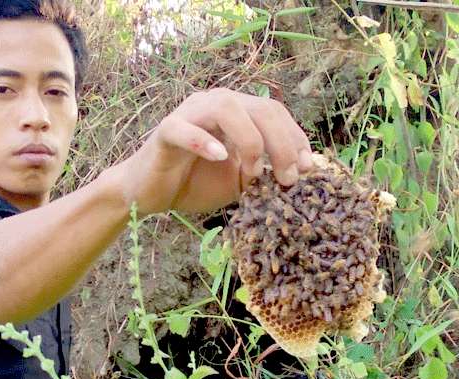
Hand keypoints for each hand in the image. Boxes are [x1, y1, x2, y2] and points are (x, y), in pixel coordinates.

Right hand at [117, 88, 313, 215]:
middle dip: (281, 144)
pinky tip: (219, 157)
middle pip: (260, 108)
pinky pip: (183, 128)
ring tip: (253, 173)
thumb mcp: (240, 181)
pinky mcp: (165, 131)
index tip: (308, 169)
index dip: (295, 138)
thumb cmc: (194, 183)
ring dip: (249, 141)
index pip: (275, 112)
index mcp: (237, 112)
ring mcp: (189, 114)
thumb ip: (265, 172)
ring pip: (226, 108)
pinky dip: (203, 141)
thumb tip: (302, 171)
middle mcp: (215, 104)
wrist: (150, 195)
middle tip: (287, 179)